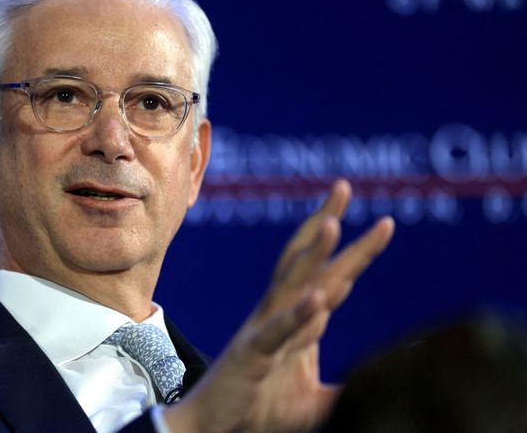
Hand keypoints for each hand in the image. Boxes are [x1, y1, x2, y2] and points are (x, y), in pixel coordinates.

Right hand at [164, 180, 394, 432]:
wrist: (210, 426)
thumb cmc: (257, 407)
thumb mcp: (311, 398)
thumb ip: (343, 387)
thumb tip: (379, 385)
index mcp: (293, 318)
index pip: (328, 275)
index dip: (353, 248)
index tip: (384, 223)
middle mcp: (276, 313)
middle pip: (305, 259)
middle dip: (327, 222)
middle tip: (344, 185)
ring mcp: (262, 330)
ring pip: (289, 283)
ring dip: (312, 254)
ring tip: (334, 225)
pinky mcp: (251, 355)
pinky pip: (276, 332)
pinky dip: (297, 317)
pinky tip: (319, 302)